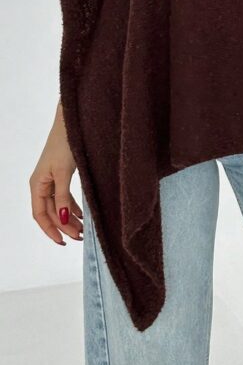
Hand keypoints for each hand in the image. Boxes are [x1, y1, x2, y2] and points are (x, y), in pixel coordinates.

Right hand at [29, 102, 83, 244]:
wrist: (72, 122)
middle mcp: (42, 184)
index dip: (50, 230)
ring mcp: (52, 179)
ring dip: (69, 218)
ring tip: (82, 230)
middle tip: (79, 237)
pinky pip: (65, 195)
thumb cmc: (64, 143)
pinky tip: (81, 214)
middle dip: (64, 226)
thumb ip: (63, 196)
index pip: (41, 214)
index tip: (62, 241)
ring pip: (59, 205)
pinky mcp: (62, 174)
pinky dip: (73, 205)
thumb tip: (64, 219)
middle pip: (51, 212)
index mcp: (37, 184)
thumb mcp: (63, 172)